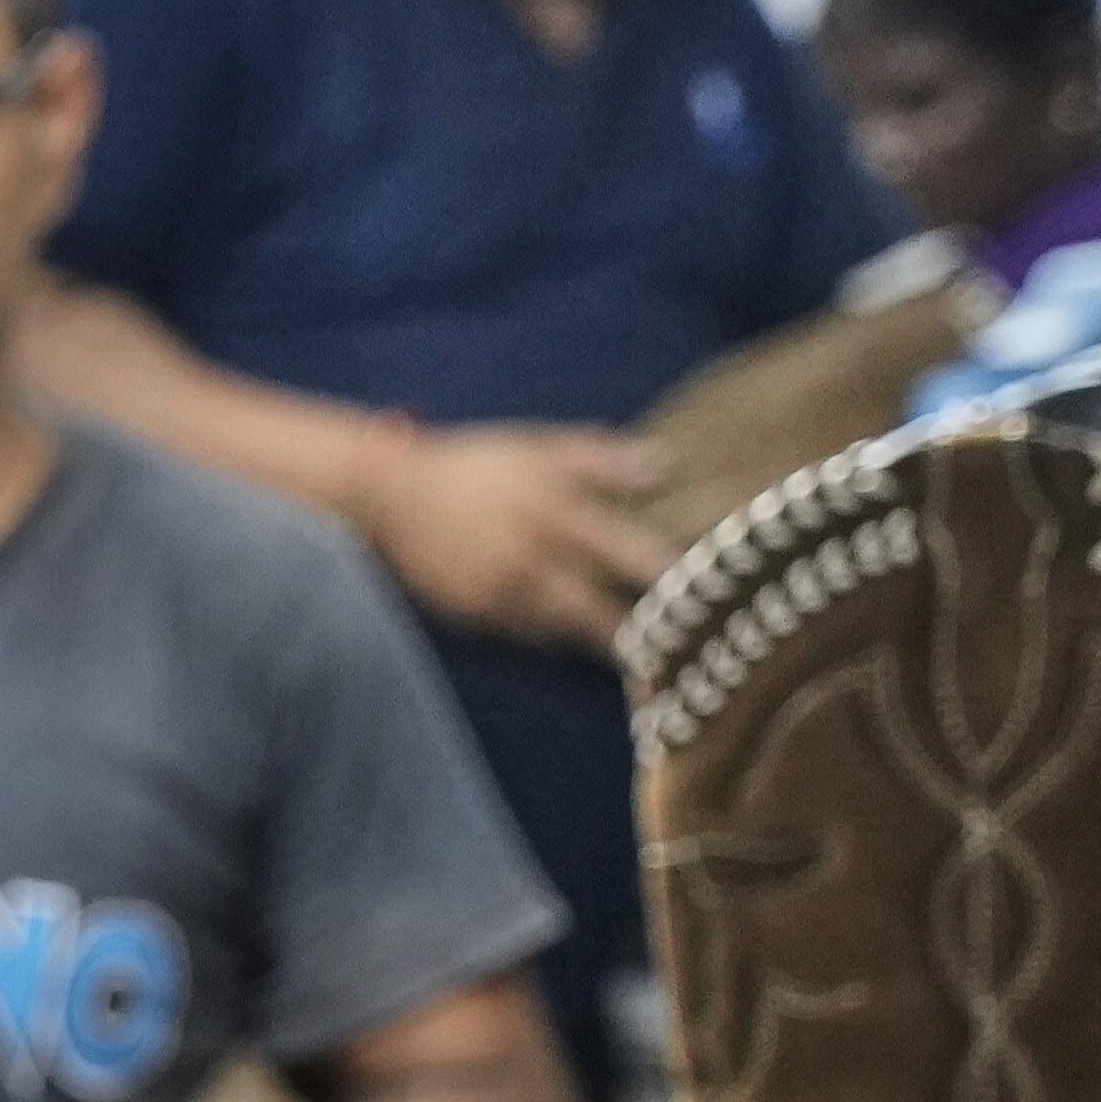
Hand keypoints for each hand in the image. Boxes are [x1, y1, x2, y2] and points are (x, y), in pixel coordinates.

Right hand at [352, 422, 662, 650]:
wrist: (388, 495)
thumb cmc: (475, 464)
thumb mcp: (537, 446)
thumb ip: (601, 458)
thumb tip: (667, 465)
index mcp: (553, 512)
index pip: (627, 553)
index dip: (669, 577)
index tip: (713, 591)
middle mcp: (530, 562)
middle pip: (599, 613)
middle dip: (642, 635)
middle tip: (685, 649)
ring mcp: (501, 596)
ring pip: (566, 634)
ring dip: (605, 644)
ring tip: (648, 655)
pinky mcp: (477, 617)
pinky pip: (530, 638)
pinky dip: (561, 641)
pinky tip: (584, 641)